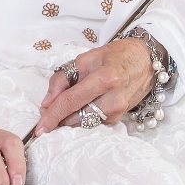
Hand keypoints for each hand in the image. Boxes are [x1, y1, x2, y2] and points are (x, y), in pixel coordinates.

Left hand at [35, 39, 154, 134]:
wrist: (145, 60)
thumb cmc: (115, 56)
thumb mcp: (85, 59)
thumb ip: (62, 79)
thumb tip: (47, 103)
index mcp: (103, 79)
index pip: (71, 101)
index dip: (52, 116)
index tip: (39, 128)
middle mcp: (113, 98)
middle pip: (76, 117)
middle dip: (59, 117)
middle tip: (48, 110)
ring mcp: (118, 110)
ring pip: (83, 123)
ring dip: (69, 118)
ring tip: (67, 104)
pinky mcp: (119, 118)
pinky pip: (93, 122)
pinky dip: (83, 116)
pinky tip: (85, 104)